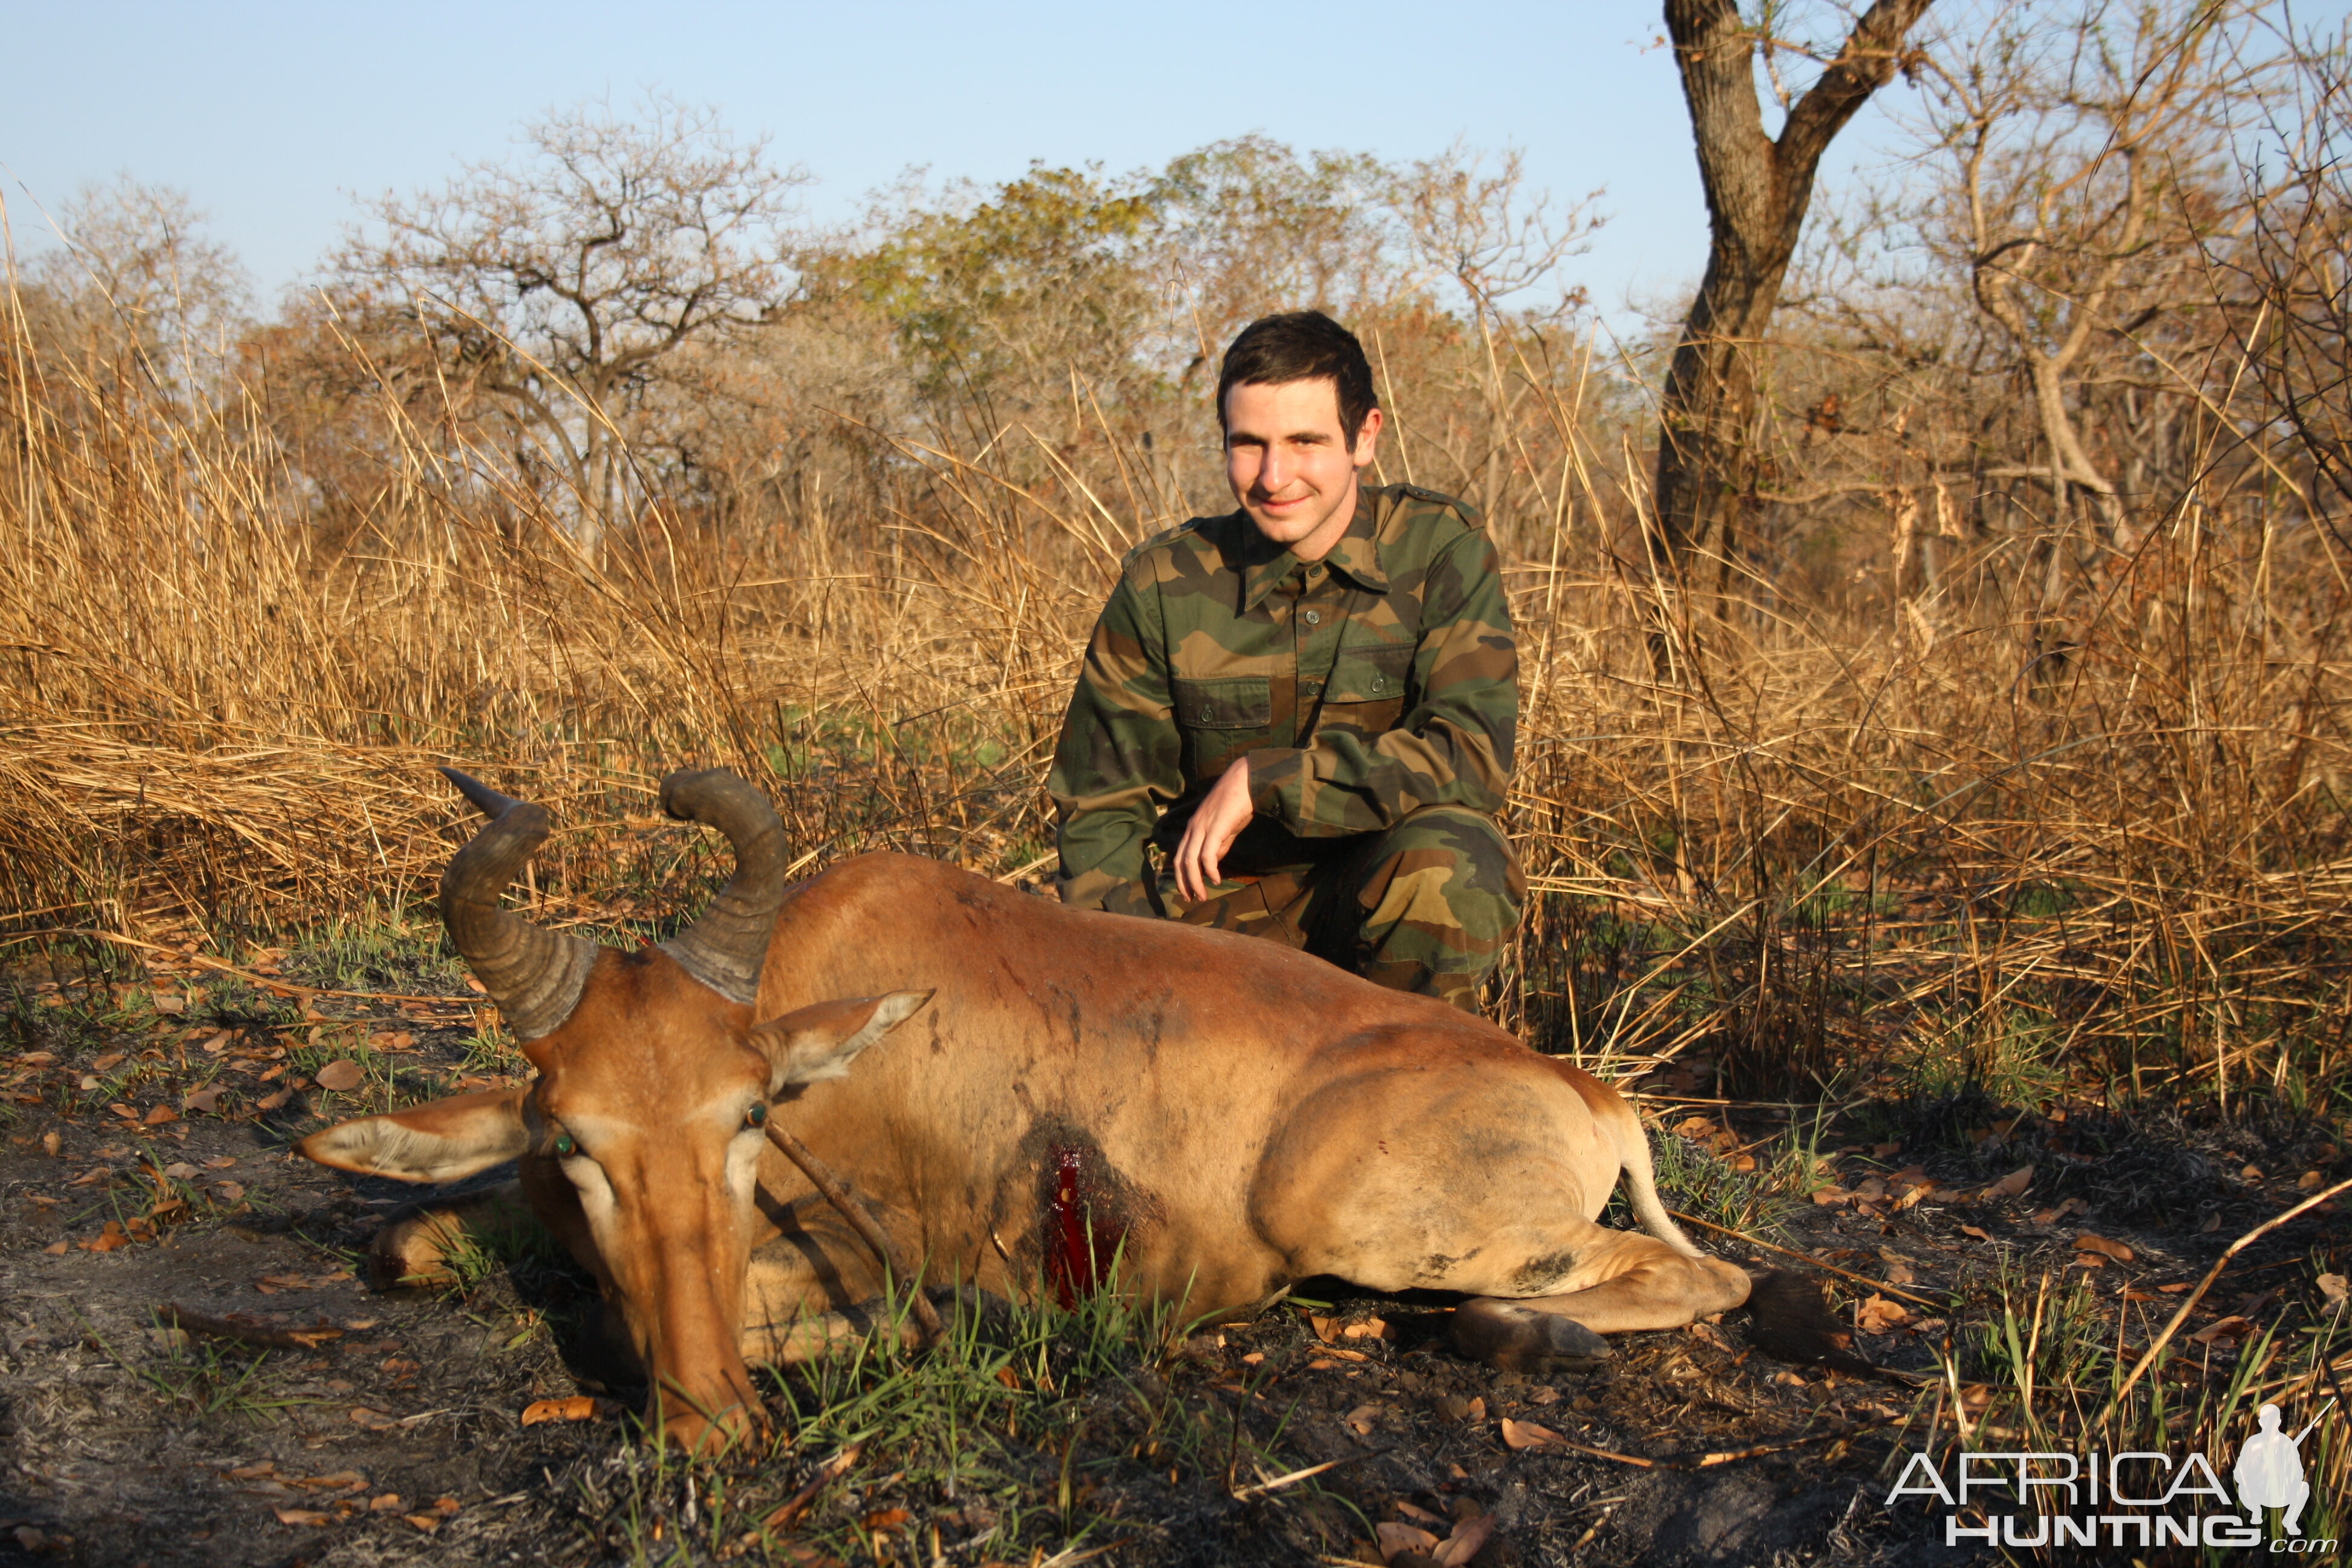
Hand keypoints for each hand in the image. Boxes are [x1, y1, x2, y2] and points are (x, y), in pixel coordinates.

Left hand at [1172, 757, 1254, 904]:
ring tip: (1202, 895)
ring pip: (1190, 861)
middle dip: (1184, 883)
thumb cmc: (1238, 801)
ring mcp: (1203, 827)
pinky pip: (1207, 854)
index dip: (1181, 875)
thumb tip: (1213, 864)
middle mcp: (1193, 827)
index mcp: (1194, 827)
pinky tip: (1216, 879)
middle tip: (1191, 899)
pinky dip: (1209, 870)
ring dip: (1195, 882)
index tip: (1188, 890)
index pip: (1180, 855)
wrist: (1247, 779)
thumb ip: (1219, 844)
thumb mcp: (1226, 826)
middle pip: (1181, 861)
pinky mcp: (1216, 828)